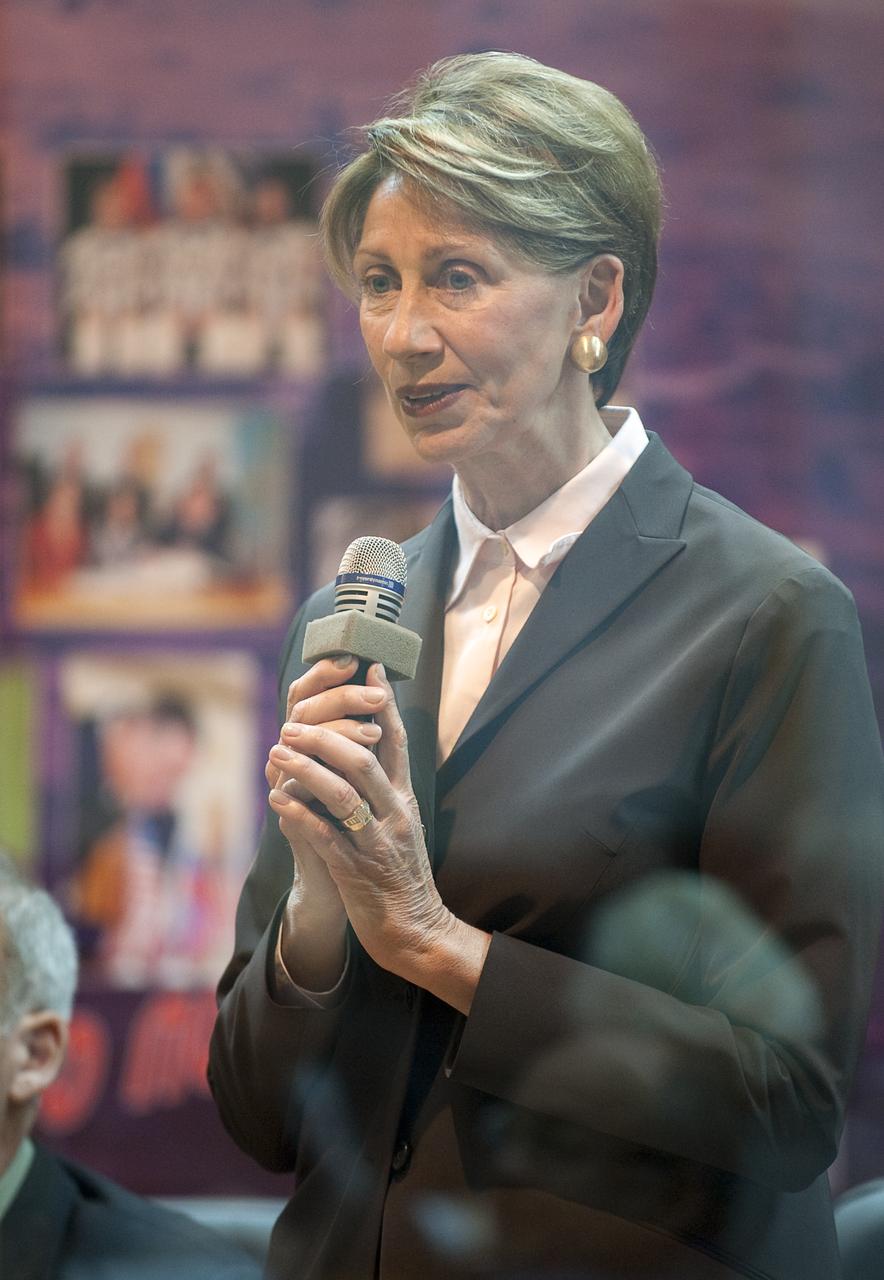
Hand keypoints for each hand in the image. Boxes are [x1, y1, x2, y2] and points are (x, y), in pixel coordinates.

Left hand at [268, 663, 490, 1009]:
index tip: (369, 666)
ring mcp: (377, 842)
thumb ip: (386, 789)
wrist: (415, 931)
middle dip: (325, 735)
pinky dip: (299, 815)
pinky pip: (325, 836)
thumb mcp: (402, 825)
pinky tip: (276, 801)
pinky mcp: (356, 870)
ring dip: (306, 768)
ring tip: (277, 750)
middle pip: (364, 759)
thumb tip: (366, 747)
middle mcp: (396, 814)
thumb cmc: (401, 875)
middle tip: (292, 721)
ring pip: (343, 794)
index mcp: (406, 799)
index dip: (384, 702)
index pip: (397, 741)